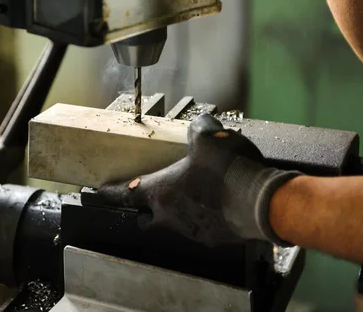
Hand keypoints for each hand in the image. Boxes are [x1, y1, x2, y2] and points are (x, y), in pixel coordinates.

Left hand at [98, 114, 299, 246]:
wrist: (261, 203)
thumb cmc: (229, 171)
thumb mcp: (209, 138)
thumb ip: (197, 128)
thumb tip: (198, 124)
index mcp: (163, 191)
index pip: (126, 194)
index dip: (111, 193)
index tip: (100, 193)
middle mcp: (172, 216)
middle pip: (146, 219)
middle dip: (143, 211)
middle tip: (147, 202)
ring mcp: (192, 231)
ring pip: (175, 225)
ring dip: (176, 214)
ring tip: (192, 198)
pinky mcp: (214, 239)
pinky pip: (202, 229)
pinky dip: (204, 219)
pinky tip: (217, 207)